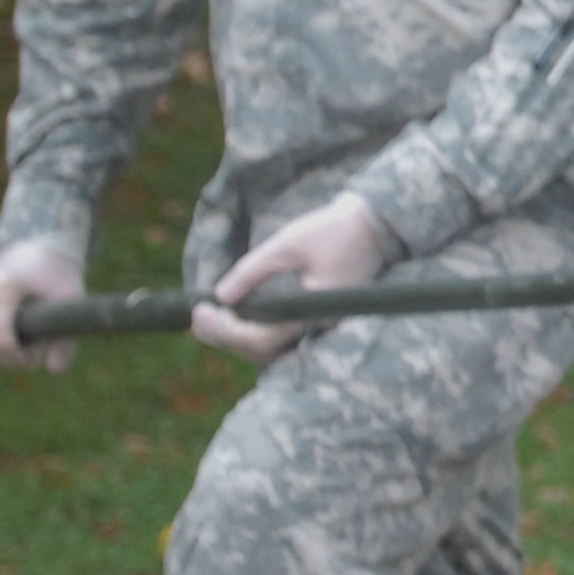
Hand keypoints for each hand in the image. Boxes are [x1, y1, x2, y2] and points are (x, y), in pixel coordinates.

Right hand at [0, 241, 84, 373]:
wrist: (35, 248)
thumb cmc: (57, 276)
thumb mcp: (71, 302)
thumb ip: (67, 340)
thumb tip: (55, 371)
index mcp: (1, 288)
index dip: (18, 359)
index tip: (36, 355)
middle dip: (11, 355)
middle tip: (35, 338)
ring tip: (20, 326)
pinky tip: (2, 321)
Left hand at [192, 193, 397, 364]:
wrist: (376, 225)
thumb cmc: (334, 229)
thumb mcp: (287, 243)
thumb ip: (252, 271)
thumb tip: (219, 296)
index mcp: (314, 310)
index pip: (260, 338)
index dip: (225, 330)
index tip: (199, 309)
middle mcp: (319, 326)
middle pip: (263, 349)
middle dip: (225, 335)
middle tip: (197, 315)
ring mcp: (321, 325)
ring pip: (272, 348)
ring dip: (239, 336)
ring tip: (211, 316)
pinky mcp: (320, 318)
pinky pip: (282, 336)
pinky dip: (256, 331)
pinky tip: (238, 315)